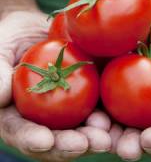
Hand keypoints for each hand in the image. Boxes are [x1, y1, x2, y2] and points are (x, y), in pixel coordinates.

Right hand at [0, 11, 111, 161]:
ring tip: (105, 138)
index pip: (22, 130)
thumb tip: (0, 96)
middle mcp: (44, 114)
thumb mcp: (0, 46)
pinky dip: (107, 116)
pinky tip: (114, 119)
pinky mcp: (87, 95)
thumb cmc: (15, 37)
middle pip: (56, 137)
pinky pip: (97, 107)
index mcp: (19, 109)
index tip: (44, 141)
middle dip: (69, 144)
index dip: (32, 138)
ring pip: (80, 128)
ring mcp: (68, 107)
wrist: (42, 29)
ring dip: (93, 137)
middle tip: (84, 144)